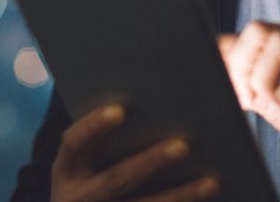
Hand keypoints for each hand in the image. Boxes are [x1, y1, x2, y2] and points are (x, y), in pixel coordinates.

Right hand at [51, 104, 219, 201]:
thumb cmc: (94, 164)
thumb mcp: (88, 153)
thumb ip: (109, 126)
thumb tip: (153, 88)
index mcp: (67, 167)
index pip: (74, 143)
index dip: (94, 126)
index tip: (120, 109)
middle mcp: (79, 196)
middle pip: (117, 179)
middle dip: (151, 163)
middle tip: (184, 145)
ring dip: (179, 195)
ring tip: (212, 180)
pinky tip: (208, 193)